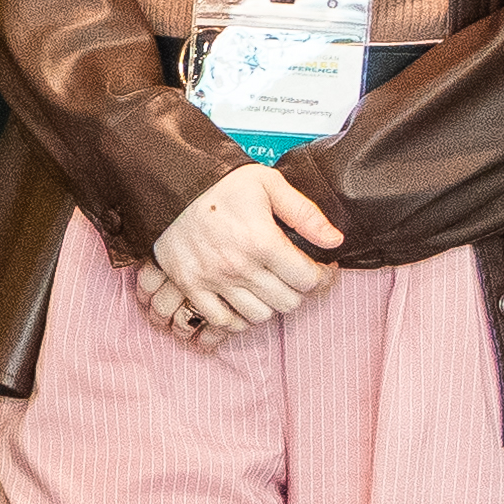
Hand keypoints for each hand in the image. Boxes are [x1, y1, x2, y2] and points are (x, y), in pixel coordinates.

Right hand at [133, 160, 349, 338]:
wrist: (169, 183)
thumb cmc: (220, 182)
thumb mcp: (269, 184)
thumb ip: (305, 213)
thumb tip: (335, 240)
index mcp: (262, 241)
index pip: (308, 280)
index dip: (323, 276)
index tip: (321, 268)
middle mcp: (238, 266)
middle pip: (288, 302)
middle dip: (299, 290)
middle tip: (296, 275)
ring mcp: (213, 280)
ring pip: (259, 316)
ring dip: (271, 304)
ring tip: (270, 285)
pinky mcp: (191, 286)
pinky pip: (223, 321)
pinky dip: (238, 317)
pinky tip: (244, 300)